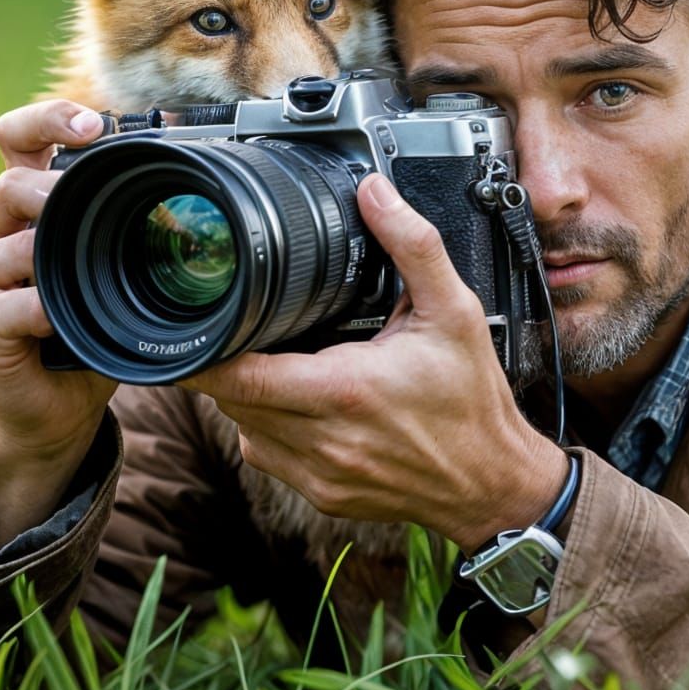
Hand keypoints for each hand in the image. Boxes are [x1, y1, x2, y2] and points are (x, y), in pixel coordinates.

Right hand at [0, 99, 118, 549]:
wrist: (58, 404)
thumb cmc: (93, 324)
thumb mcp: (122, 265)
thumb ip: (141, 224)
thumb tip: (208, 181)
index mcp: (30, 203)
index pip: (19, 137)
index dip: (48, 119)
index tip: (92, 126)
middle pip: (11, 180)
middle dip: (56, 187)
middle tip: (95, 204)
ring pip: (2, 238)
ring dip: (48, 248)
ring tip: (82, 267)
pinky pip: (3, 304)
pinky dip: (37, 307)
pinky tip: (60, 315)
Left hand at [180, 174, 567, 551]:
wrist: (492, 483)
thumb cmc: (472, 401)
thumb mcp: (453, 311)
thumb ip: (411, 245)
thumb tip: (374, 193)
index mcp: (345, 390)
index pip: (240, 377)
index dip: (205, 354)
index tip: (195, 329)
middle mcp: (325, 439)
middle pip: (232, 400)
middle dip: (234, 363)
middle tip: (252, 331)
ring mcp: (321, 475)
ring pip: (244, 430)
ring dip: (249, 396)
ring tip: (283, 365)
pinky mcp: (324, 495)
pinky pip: (268, 458)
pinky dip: (270, 428)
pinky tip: (302, 405)